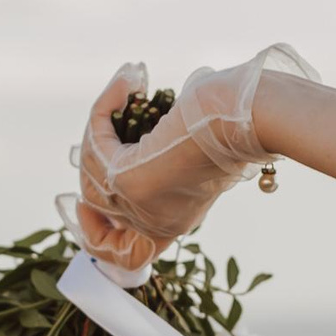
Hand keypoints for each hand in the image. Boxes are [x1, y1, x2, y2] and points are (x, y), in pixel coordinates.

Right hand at [61, 44, 317, 273]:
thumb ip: (154, 153)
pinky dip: (105, 109)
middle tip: (115, 107)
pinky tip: (129, 82)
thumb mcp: (188, 150)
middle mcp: (153, 224)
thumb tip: (121, 128)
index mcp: (171, 224)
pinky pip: (95, 145)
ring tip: (128, 85)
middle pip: (94, 198)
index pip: (121, 252)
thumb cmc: (233, 124)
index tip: (85, 202)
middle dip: (93, 151)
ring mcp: (138, 206)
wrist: (250, 118)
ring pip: (90, 168)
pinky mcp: (128, 180)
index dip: (96, 233)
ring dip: (101, 122)